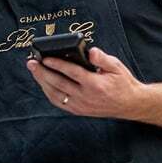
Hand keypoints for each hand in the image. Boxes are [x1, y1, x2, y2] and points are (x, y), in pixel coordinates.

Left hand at [26, 47, 145, 119]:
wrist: (130, 104)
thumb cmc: (123, 83)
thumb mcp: (117, 67)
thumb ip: (103, 59)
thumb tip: (91, 51)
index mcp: (95, 84)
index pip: (71, 73)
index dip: (57, 64)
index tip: (45, 58)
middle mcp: (86, 97)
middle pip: (59, 83)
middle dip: (43, 72)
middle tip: (31, 62)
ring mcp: (80, 106)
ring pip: (55, 94)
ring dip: (42, 82)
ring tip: (34, 70)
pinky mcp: (78, 110)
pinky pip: (59, 102)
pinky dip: (49, 92)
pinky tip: (43, 83)